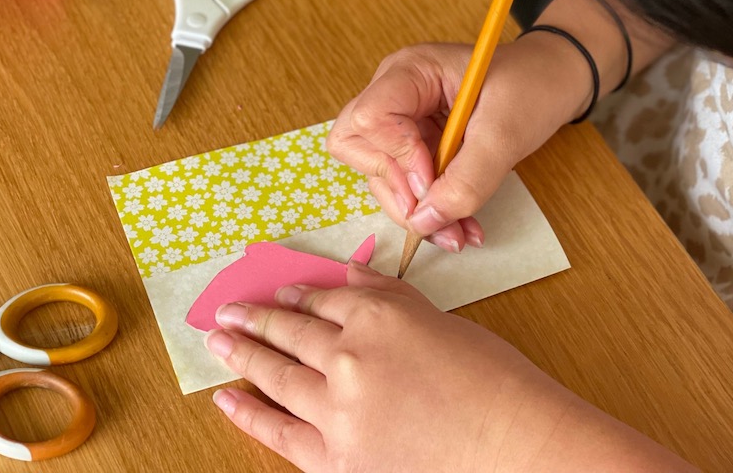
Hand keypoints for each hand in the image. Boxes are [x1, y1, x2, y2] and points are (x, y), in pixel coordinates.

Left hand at [204, 263, 690, 471]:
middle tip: (228, 310)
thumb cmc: (495, 381)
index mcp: (379, 315)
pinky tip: (226, 398)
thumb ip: (392, 298)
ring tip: (217, 341)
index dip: (300, 295)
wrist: (514, 448)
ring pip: (276, 374)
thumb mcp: (444, 324)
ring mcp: (337, 408)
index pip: (325, 298)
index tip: (283, 294)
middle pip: (291, 331)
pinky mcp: (334, 457)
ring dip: (242, 355)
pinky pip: (278, 430)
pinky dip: (247, 413)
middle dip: (256, 318)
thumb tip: (352, 278)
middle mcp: (349, 355)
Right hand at [327, 40, 590, 251]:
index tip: (431, 182)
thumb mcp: (506, 133)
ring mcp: (404, 120)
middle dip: (397, 192)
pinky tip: (462, 226)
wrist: (555, 81)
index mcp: (411, 71)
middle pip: (359, 149)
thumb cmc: (534, 85)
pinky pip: (409, 185)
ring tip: (459, 235)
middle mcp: (397, 93)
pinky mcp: (418, 145)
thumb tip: (426, 221)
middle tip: (438, 217)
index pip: (368, 117)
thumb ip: (468, 179)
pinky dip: (432, 211)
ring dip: (417, 212)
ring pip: (383, 176)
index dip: (394, 157)